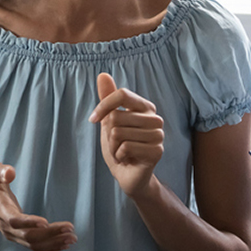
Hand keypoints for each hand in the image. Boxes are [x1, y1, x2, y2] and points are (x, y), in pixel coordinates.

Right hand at [0, 158, 74, 250]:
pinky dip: (51, 246)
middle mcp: (5, 225)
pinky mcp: (19, 236)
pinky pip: (35, 245)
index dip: (29, 223)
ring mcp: (12, 233)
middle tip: (70, 228)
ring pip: (33, 244)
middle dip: (50, 234)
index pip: (14, 220)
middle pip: (28, 236)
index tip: (45, 223)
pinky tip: (66, 243)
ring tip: (73, 237)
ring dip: (54, 242)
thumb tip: (11, 173)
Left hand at [90, 73, 164, 196]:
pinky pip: (126, 147)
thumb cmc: (119, 146)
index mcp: (145, 107)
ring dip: (113, 147)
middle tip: (117, 144)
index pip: (122, 94)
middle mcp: (155, 118)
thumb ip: (108, 99)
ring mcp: (158, 135)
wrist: (128, 175)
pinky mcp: (157, 151)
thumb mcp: (109, 121)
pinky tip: (127, 159)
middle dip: (109, 134)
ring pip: (119, 133)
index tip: (92, 119)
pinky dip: (119, 156)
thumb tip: (102, 74)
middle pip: (117, 116)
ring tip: (122, 152)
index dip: (103, 106)